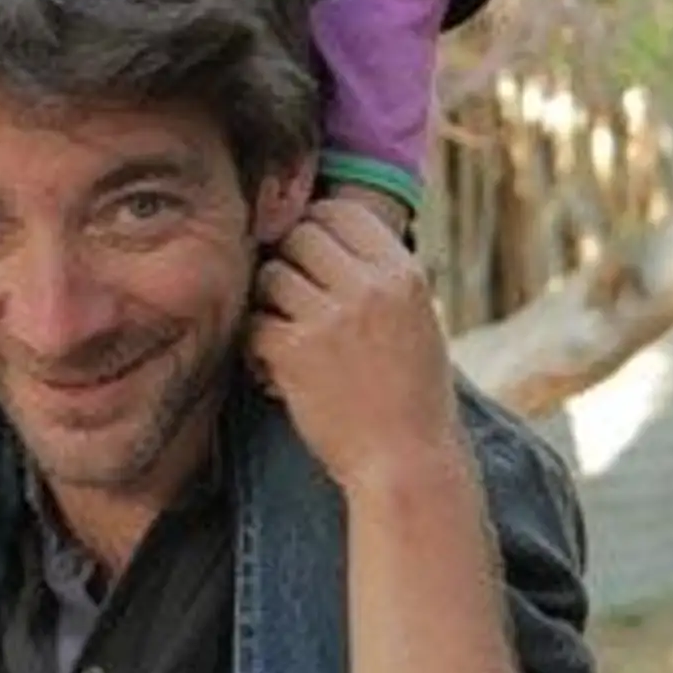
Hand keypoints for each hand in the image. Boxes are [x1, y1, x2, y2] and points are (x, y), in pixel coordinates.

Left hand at [247, 199, 462, 495]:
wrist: (408, 461)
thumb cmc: (414, 395)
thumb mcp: (418, 319)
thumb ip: (381, 277)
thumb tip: (327, 234)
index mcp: (403, 273)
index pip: (341, 211)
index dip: (317, 226)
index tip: (312, 256)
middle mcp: (369, 287)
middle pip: (299, 235)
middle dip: (289, 263)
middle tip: (295, 301)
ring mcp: (330, 318)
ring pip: (271, 275)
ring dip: (270, 303)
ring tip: (288, 336)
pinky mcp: (294, 353)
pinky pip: (254, 323)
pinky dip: (257, 347)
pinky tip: (276, 371)